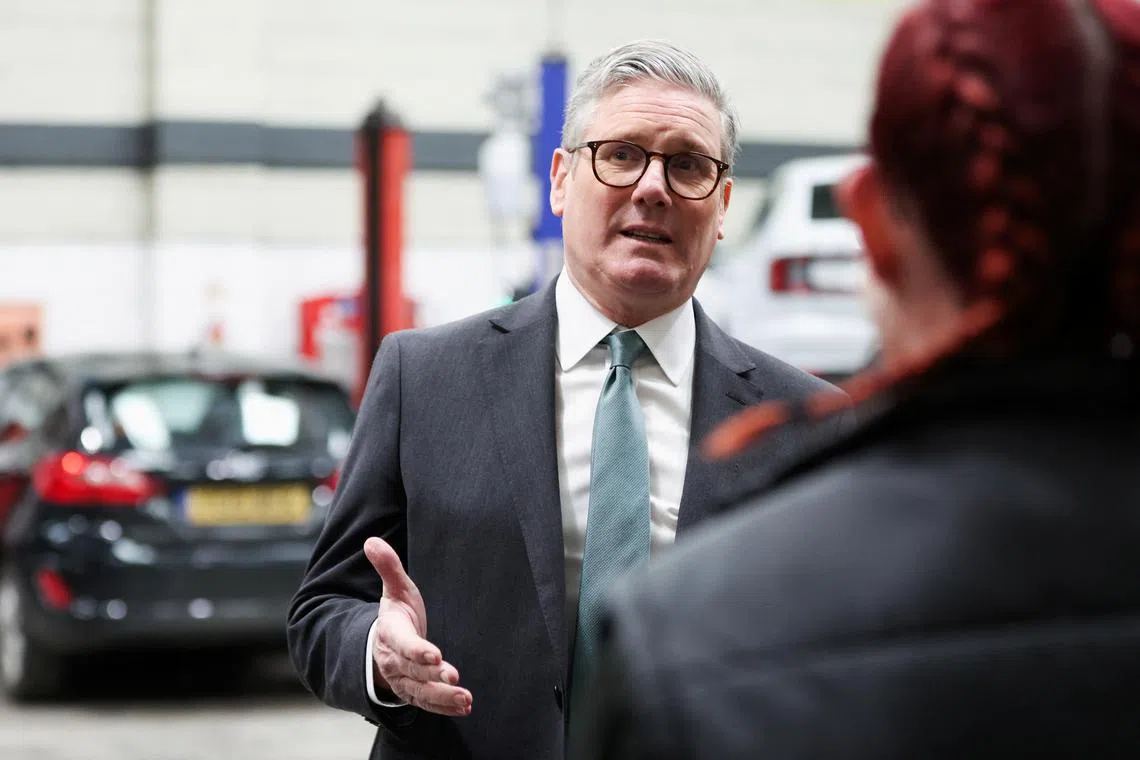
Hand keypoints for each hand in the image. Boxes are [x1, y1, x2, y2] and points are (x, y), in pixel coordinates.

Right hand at [364, 537, 472, 715]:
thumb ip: (387, 567)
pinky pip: (427, 703)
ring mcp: (402, 679)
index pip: (403, 643)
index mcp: (390, 632)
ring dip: (443, 697)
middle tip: (454, 676)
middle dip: (433, 676)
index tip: (435, 655)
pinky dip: (445, 707)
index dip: (417, 650)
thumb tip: (371, 541)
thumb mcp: (394, 589)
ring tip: (465, 698)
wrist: (383, 644)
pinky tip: (465, 706)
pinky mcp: (413, 692)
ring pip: (421, 692)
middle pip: (414, 671)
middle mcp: (394, 660)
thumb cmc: (396, 613)